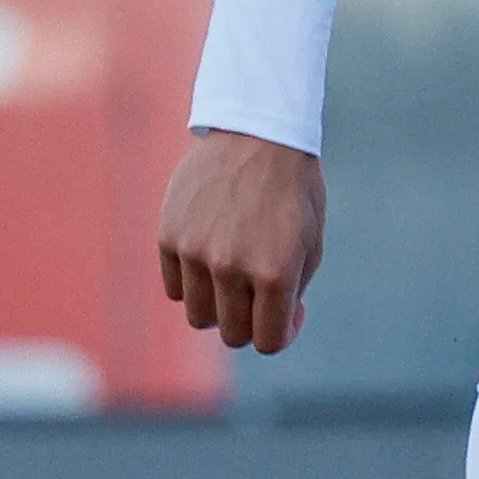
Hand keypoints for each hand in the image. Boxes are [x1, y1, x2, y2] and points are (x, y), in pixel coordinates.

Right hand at [156, 128, 327, 353]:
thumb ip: (291, 295)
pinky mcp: (168, 237)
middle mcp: (230, 267)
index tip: (288, 312)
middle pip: (231, 333)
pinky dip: (194, 283)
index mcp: (274, 272)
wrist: (258, 137)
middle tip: (262, 294)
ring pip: (199, 315)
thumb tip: (271, 330)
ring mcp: (195, 252)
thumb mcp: (311, 247)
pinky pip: (175, 288)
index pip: (267, 341)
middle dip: (251, 322)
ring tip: (236, 277)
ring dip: (219, 306)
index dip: (281, 333)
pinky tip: (212, 258)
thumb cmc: (294, 195)